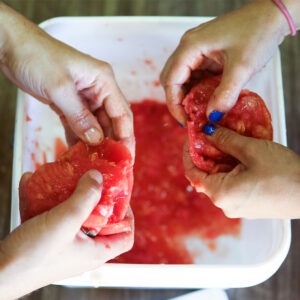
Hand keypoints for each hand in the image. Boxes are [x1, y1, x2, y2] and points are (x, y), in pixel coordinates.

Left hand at [0, 3, 134, 156]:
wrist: (11, 46)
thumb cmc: (37, 57)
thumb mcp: (60, 88)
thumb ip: (80, 116)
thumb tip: (96, 140)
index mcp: (104, 81)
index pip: (122, 114)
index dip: (126, 137)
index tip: (126, 158)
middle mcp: (98, 90)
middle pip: (112, 122)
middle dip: (112, 143)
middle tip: (111, 166)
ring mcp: (85, 98)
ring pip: (96, 125)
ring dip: (95, 144)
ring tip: (95, 164)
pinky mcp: (71, 104)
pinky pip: (80, 125)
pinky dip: (79, 138)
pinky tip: (78, 153)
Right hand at [0, 170, 133, 298]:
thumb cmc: (33, 255)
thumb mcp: (65, 222)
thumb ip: (85, 198)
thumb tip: (98, 177)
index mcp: (95, 251)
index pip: (126, 236)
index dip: (128, 216)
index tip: (119, 196)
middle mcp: (83, 250)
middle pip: (102, 222)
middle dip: (96, 199)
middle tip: (90, 180)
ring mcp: (64, 246)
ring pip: (74, 217)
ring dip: (69, 196)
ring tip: (65, 178)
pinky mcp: (46, 241)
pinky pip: (51, 217)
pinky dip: (45, 201)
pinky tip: (30, 182)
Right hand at [160, 0, 289, 124]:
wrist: (272, 15)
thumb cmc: (257, 32)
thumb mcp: (242, 67)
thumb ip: (225, 94)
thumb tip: (212, 116)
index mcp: (190, 47)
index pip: (171, 81)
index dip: (175, 104)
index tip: (185, 121)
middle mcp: (188, 47)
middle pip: (171, 80)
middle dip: (179, 101)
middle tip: (190, 118)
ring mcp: (196, 50)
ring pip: (182, 79)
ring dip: (188, 96)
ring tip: (199, 111)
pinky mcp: (206, 54)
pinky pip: (195, 76)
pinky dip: (198, 90)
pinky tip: (207, 99)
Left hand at [184, 127, 299, 218]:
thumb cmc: (285, 173)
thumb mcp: (251, 150)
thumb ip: (225, 140)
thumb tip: (206, 131)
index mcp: (221, 194)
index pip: (192, 172)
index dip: (189, 152)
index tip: (192, 136)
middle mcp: (225, 205)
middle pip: (205, 175)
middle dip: (206, 154)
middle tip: (211, 133)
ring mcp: (237, 207)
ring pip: (219, 179)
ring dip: (220, 160)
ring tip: (226, 140)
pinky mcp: (247, 205)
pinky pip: (231, 185)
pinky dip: (230, 169)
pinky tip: (239, 155)